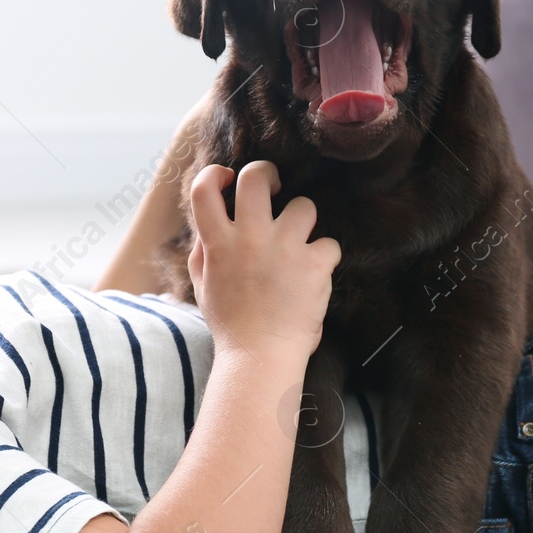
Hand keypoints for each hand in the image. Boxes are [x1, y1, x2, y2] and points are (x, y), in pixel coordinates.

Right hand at [187, 161, 339, 360]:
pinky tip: (315, 276)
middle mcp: (250, 239)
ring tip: (299, 244)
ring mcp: (284, 249)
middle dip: (267, 173)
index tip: (228, 180)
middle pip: (256, 177)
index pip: (204, 189)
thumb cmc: (231, 325)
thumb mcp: (203, 286)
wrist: (260, 359)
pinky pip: (330, 244)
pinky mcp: (314, 264)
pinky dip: (324, 259)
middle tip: (275, 186)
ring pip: (305, 206)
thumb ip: (204, 251)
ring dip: (304, 222)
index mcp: (218, 244)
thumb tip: (208, 224)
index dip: (215, 174)